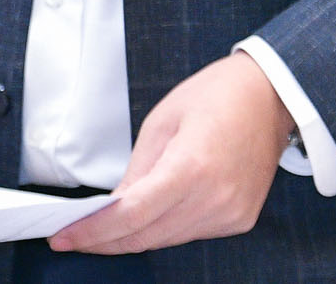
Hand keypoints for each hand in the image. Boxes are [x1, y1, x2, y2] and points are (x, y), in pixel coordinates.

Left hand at [52, 51, 293, 253]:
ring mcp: (231, 214)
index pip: (131, 215)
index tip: (63, 237)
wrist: (273, 95)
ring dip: (133, 235)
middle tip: (72, 235)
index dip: (93, 232)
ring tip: (104, 224)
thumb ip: (135, 170)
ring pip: (166, 239)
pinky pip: (190, 233)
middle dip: (105, 240)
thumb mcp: (162, 120)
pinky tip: (150, 214)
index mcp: (192, 166)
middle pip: (146, 236)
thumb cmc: (217, 95)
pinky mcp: (240, 220)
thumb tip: (111, 209)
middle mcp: (214, 198)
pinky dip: (164, 228)